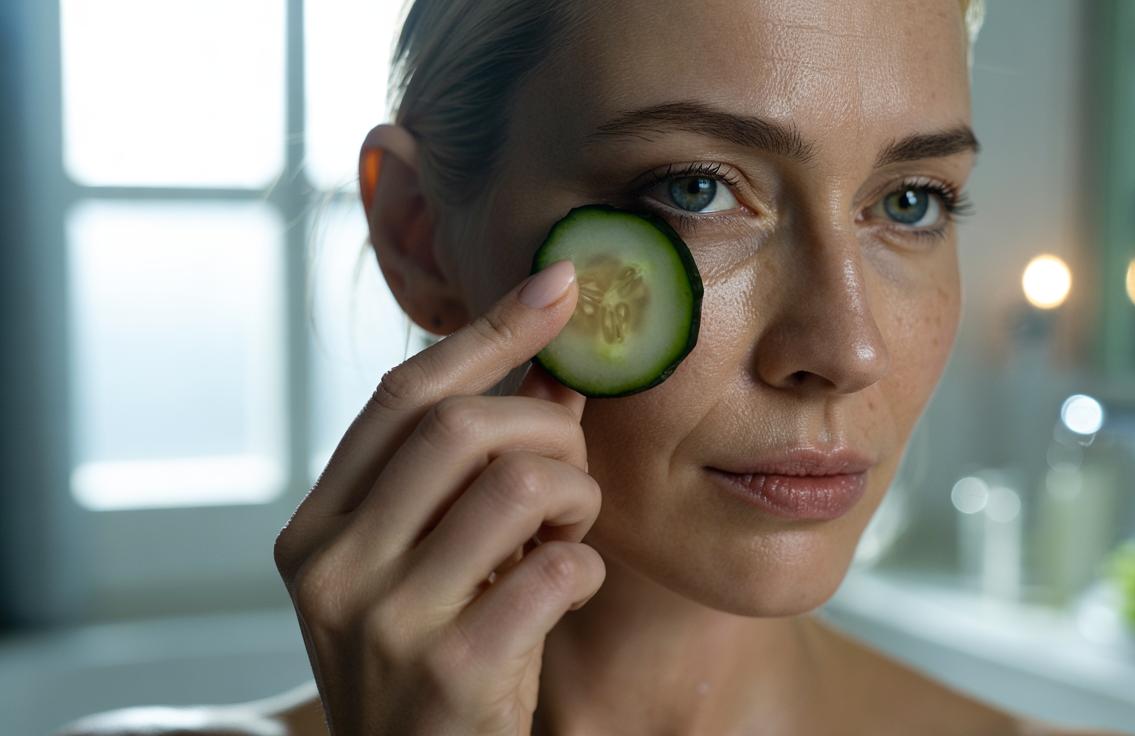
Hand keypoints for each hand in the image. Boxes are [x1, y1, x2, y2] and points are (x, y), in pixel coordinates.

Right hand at [274, 259, 603, 735]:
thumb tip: (551, 366)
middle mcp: (332, 567)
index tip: (558, 287)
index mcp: (315, 528)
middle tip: (573, 465)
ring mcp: (383, 622)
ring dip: (576, 495)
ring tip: (572, 531)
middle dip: (546, 426)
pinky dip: (586, 568)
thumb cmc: (432, 660)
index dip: (489, 332)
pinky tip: (569, 588)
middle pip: (461, 425)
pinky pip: (557, 571)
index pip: (402, 394)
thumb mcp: (432, 560)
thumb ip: (475, 468)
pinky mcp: (449, 673)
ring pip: (517, 484)